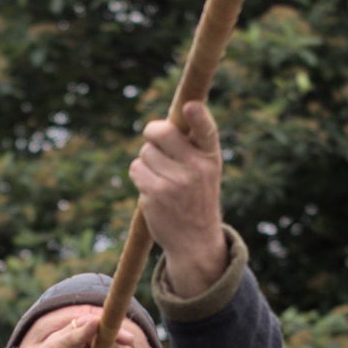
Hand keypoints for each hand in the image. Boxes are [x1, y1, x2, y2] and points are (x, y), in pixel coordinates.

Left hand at [129, 101, 227, 297]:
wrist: (195, 240)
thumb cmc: (197, 196)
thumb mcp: (205, 170)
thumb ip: (189, 145)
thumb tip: (158, 125)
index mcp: (211, 157)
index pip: (207, 131)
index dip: (198, 117)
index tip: (191, 107)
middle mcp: (196, 168)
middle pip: (162, 132)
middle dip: (152, 132)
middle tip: (154, 138)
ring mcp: (175, 182)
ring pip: (145, 151)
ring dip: (147, 161)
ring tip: (162, 177)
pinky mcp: (155, 194)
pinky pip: (136, 169)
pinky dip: (140, 176)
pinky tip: (153, 189)